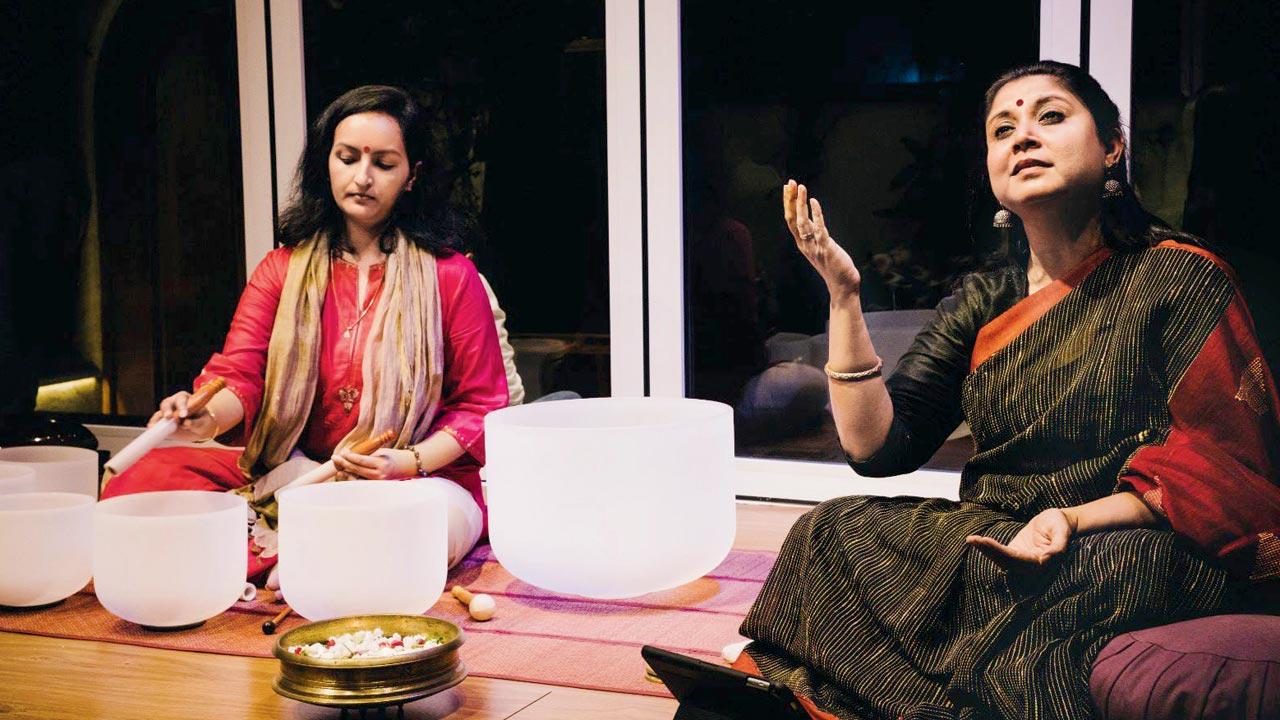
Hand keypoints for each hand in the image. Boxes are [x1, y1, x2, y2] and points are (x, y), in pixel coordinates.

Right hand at [150, 391, 217, 441]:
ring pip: (160, 412)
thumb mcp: (204, 422)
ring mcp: (167, 412)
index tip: (184, 415)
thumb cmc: (203, 422)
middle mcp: (174, 403)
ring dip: (157, 418)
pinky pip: (156, 422)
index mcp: (186, 399)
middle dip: (167, 409)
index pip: (182, 400)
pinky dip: (153, 425)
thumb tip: (186, 423)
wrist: (199, 430)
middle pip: (167, 403)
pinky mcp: (162, 422)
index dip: (182, 406)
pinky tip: (151, 428)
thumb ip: (196, 422)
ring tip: (155, 425)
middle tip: (169, 417)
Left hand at [332, 448, 413, 479]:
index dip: (350, 456)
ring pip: (358, 479)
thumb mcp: (381, 452)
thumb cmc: (393, 456)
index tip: (342, 452)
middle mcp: (380, 475)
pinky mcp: (377, 486)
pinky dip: (353, 479)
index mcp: (382, 464)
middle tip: (335, 458)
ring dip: (346, 474)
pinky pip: (362, 483)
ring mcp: (378, 483)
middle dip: (345, 463)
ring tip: (338, 469)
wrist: (407, 466)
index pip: (361, 461)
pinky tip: (346, 475)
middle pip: (358, 470)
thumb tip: (348, 455)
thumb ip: (367, 455)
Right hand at [783, 179, 859, 299]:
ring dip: (800, 204)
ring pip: (802, 222)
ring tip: (800, 187)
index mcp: (802, 243)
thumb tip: (811, 217)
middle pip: (792, 219)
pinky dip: (816, 214)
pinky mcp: (826, 247)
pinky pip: (818, 228)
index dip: (788, 203)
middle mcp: (805, 244)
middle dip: (790, 200)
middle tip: (789, 183)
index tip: (787, 188)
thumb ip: (814, 233)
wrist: (842, 285)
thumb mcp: (820, 246)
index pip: (790, 220)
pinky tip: (814, 201)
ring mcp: (814, 246)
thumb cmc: (833, 266)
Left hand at [966, 508, 1076, 572]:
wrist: (1059, 523)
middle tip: (973, 539)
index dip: (1003, 553)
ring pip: (1001, 559)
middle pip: (1007, 562)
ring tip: (971, 539)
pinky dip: (987, 548)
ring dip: (985, 550)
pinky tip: (975, 541)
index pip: (1019, 560)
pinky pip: (1000, 553)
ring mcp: (1022, 561)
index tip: (987, 543)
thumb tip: (1047, 558)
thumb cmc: (1061, 525)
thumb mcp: (1062, 531)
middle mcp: (1030, 566)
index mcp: (1042, 563)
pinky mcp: (1016, 554)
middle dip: (989, 551)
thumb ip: (1059, 546)